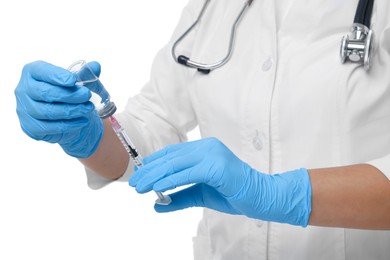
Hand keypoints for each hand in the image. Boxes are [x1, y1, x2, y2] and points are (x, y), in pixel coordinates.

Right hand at [15, 60, 102, 157]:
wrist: (65, 118)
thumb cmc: (67, 94)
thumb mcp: (77, 82)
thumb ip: (85, 73)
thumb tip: (95, 66)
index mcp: (32, 72)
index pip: (41, 71)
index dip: (57, 75)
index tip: (74, 80)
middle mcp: (24, 90)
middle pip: (45, 92)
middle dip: (69, 95)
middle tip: (87, 95)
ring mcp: (24, 109)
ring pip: (48, 111)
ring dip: (72, 110)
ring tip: (88, 108)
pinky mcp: (30, 127)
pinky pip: (49, 127)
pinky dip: (69, 124)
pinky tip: (83, 121)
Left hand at [130, 137, 311, 226]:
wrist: (258, 197)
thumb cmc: (231, 193)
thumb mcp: (199, 194)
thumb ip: (179, 197)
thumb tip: (157, 204)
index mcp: (203, 148)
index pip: (172, 153)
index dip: (153, 164)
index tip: (139, 176)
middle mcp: (206, 147)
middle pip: (170, 158)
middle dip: (149, 172)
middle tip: (134, 184)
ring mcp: (212, 154)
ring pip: (176, 164)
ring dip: (155, 176)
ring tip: (140, 187)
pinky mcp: (216, 166)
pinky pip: (188, 173)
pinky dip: (170, 180)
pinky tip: (157, 188)